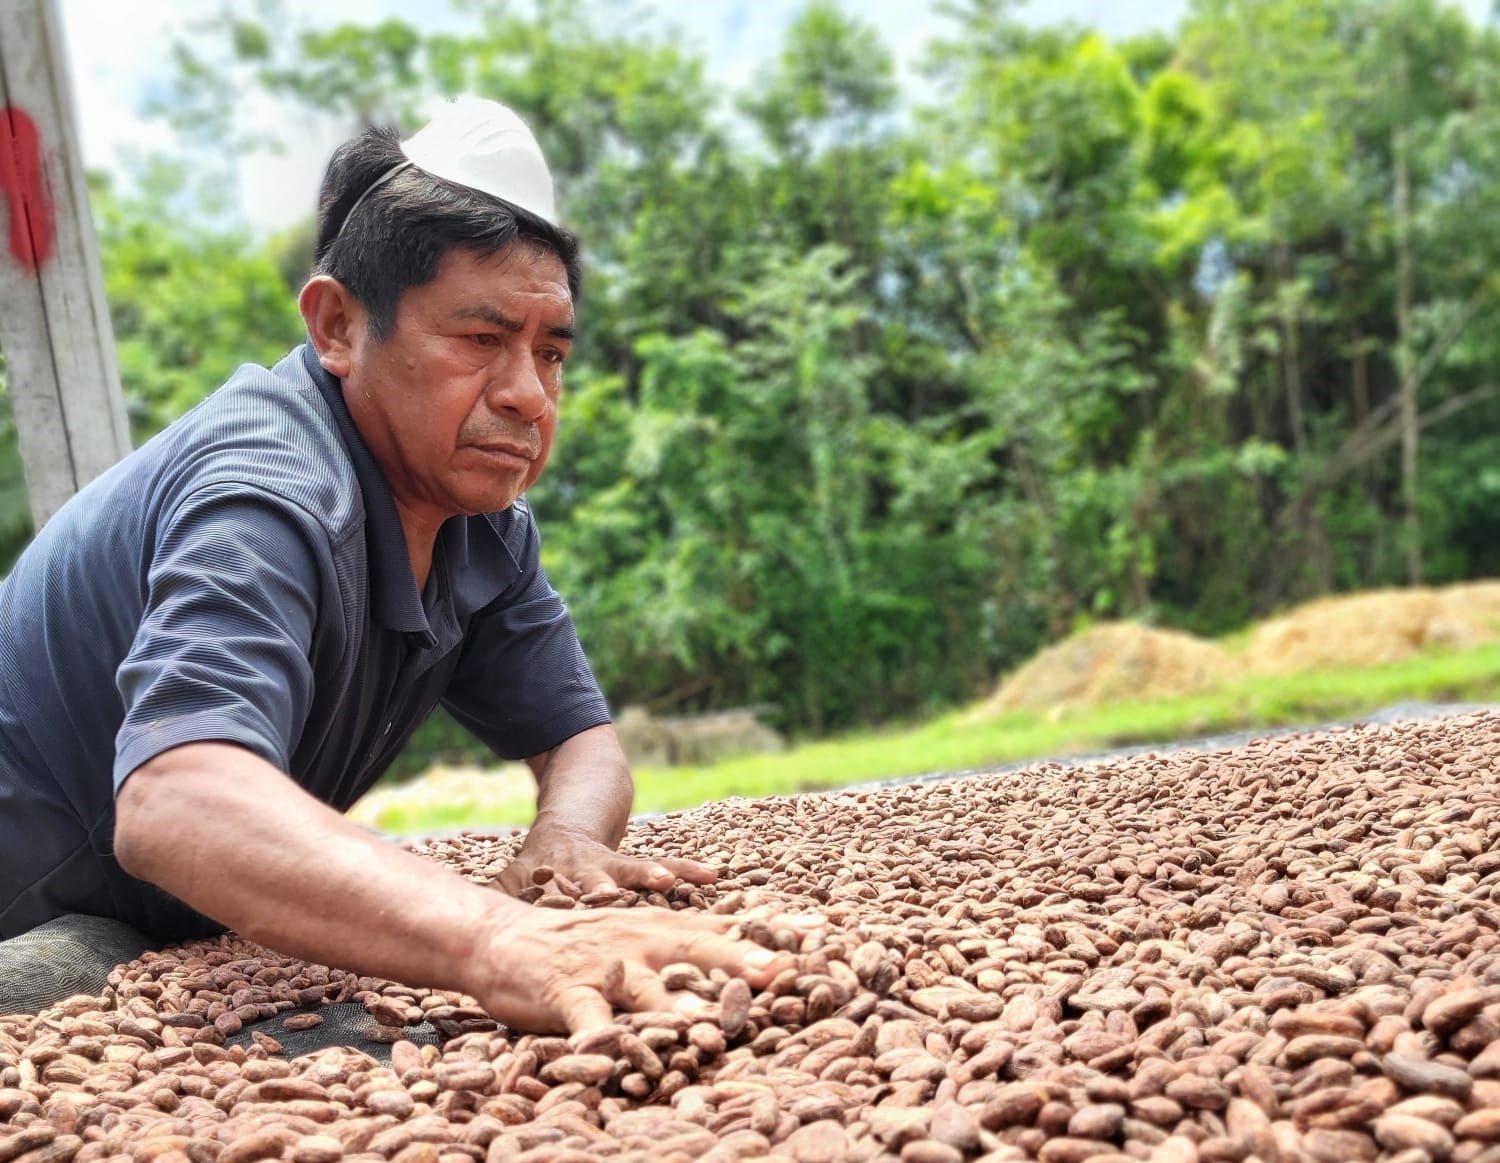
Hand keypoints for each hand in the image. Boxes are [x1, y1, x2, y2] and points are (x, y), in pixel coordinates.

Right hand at [469, 904, 820, 1033]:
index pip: (730, 925)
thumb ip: (699, 948)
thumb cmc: (587, 944)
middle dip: (739, 959)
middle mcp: (642, 941)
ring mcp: (605, 967)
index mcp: (666, 928)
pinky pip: (588, 1022)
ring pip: (647, 987)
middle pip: (697, 949)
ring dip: (676, 1004)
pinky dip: (599, 1041)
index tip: (824, 933)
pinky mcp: (567, 994)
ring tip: (705, 1022)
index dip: (775, 930)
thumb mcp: (646, 937)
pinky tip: (610, 1058)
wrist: (505, 937)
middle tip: (778, 971)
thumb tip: (766, 962)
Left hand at [493, 821, 717, 896]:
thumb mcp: (514, 881)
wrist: (572, 822)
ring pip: (633, 870)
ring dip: (649, 874)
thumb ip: (493, 903)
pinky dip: (689, 869)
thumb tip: (445, 927)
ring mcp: (613, 864)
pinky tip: (713, 875)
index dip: (553, 910)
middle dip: (602, 889)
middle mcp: (584, 872)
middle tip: (611, 893)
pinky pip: (668, 864)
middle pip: (593, 883)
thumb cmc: (541, 867)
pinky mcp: (638, 862)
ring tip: (669, 878)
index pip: (552, 899)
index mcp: (552, 882)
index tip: (554, 917)